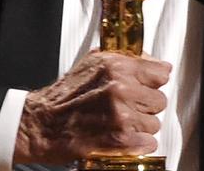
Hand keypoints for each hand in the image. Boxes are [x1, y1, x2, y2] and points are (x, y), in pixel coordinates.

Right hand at [13, 51, 169, 164]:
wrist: (42, 124)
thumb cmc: (64, 95)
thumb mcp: (92, 63)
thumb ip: (126, 59)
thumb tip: (158, 64)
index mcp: (116, 66)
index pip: (161, 73)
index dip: (153, 82)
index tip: (147, 86)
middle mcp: (121, 89)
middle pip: (159, 100)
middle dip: (145, 105)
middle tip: (127, 107)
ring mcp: (122, 116)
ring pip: (154, 123)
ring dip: (140, 126)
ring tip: (118, 122)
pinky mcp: (121, 140)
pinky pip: (149, 143)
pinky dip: (137, 144)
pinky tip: (120, 136)